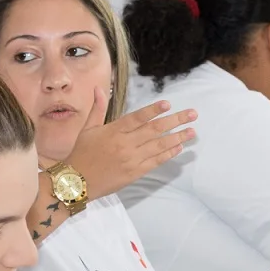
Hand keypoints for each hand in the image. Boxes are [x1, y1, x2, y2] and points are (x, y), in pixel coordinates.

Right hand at [64, 90, 196, 195]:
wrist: (76, 182)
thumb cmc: (81, 154)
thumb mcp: (87, 129)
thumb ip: (97, 108)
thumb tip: (99, 88)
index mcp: (113, 131)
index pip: (137, 117)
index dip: (153, 110)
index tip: (168, 104)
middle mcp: (125, 144)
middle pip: (154, 130)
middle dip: (176, 121)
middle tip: (193, 114)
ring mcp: (131, 159)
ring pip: (158, 145)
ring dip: (177, 137)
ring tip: (192, 131)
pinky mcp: (134, 173)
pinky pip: (155, 161)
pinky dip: (168, 154)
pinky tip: (179, 147)